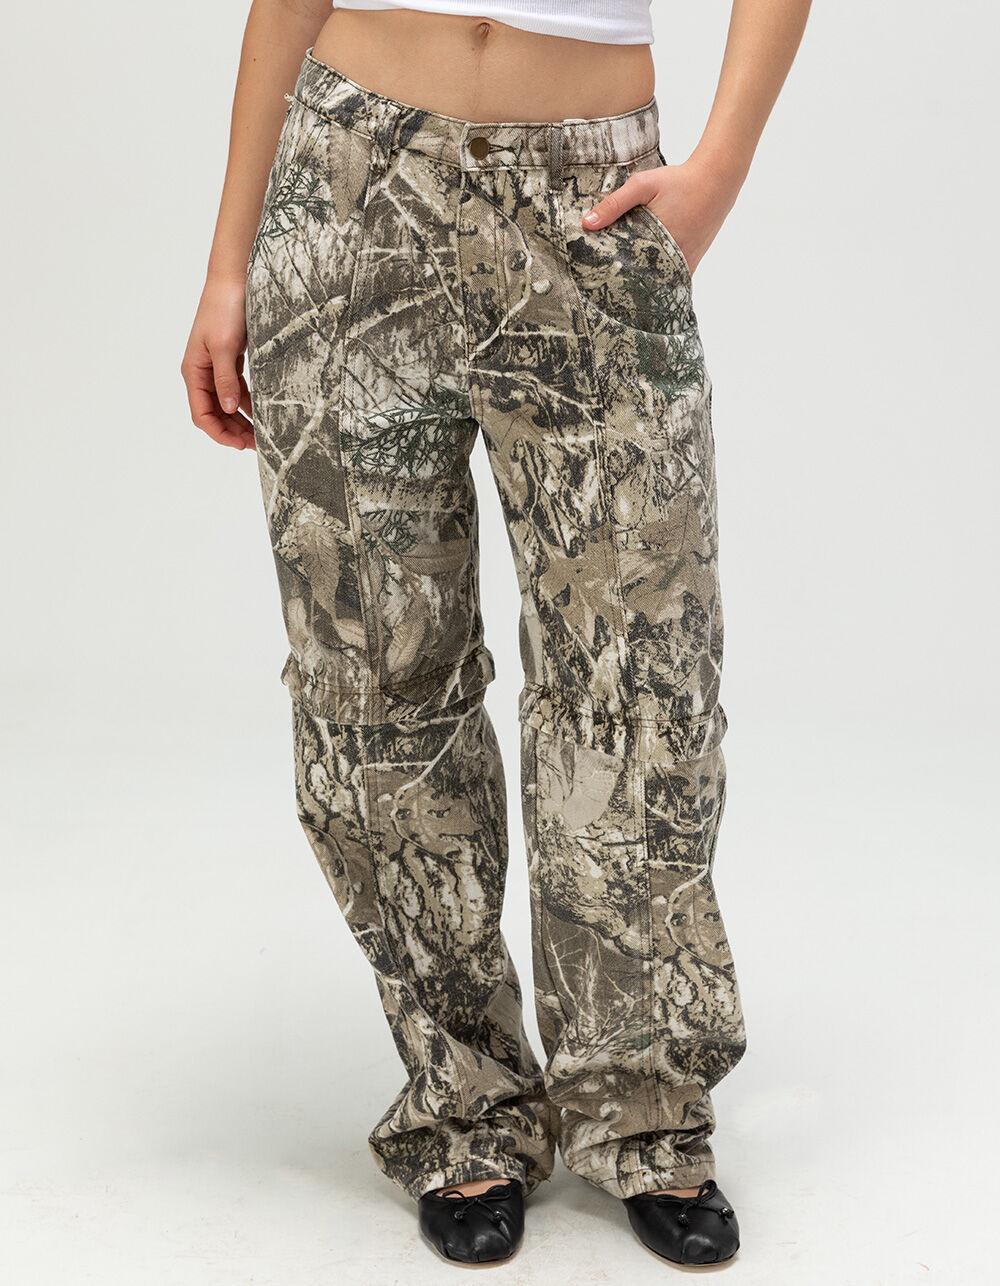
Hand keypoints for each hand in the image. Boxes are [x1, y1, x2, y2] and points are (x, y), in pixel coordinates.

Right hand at [181, 276, 254, 449]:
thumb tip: (227, 408)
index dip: (219, 433)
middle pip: (213, 413)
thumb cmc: (225, 308)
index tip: (240, 445)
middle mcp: (202, 372)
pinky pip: (237, 390)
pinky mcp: (230, 359)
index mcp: (194, 371)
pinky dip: (247, 403)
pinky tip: (261, 412)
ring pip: (226, 404)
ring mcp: (216, 367)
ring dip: (240, 420)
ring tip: (260, 434)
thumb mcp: (224, 347)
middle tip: (256, 444)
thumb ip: (226, 380)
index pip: (201, 414)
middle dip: (232, 431)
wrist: (234, 279)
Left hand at [581, 156, 741, 273]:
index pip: (626, 269)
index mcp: (656, 241)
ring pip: (657, 283)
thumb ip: (615, 204)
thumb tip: (587, 223)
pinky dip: (659, 280)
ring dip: (642, 283)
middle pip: (641, 280)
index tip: (595, 278)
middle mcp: (672, 257)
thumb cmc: (678, 181)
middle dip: (624, 282)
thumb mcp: (643, 185)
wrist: (717, 180)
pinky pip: (672, 279)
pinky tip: (645, 278)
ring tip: (622, 286)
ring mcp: (684, 263)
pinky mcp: (692, 262)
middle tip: (604, 285)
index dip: (610, 274)